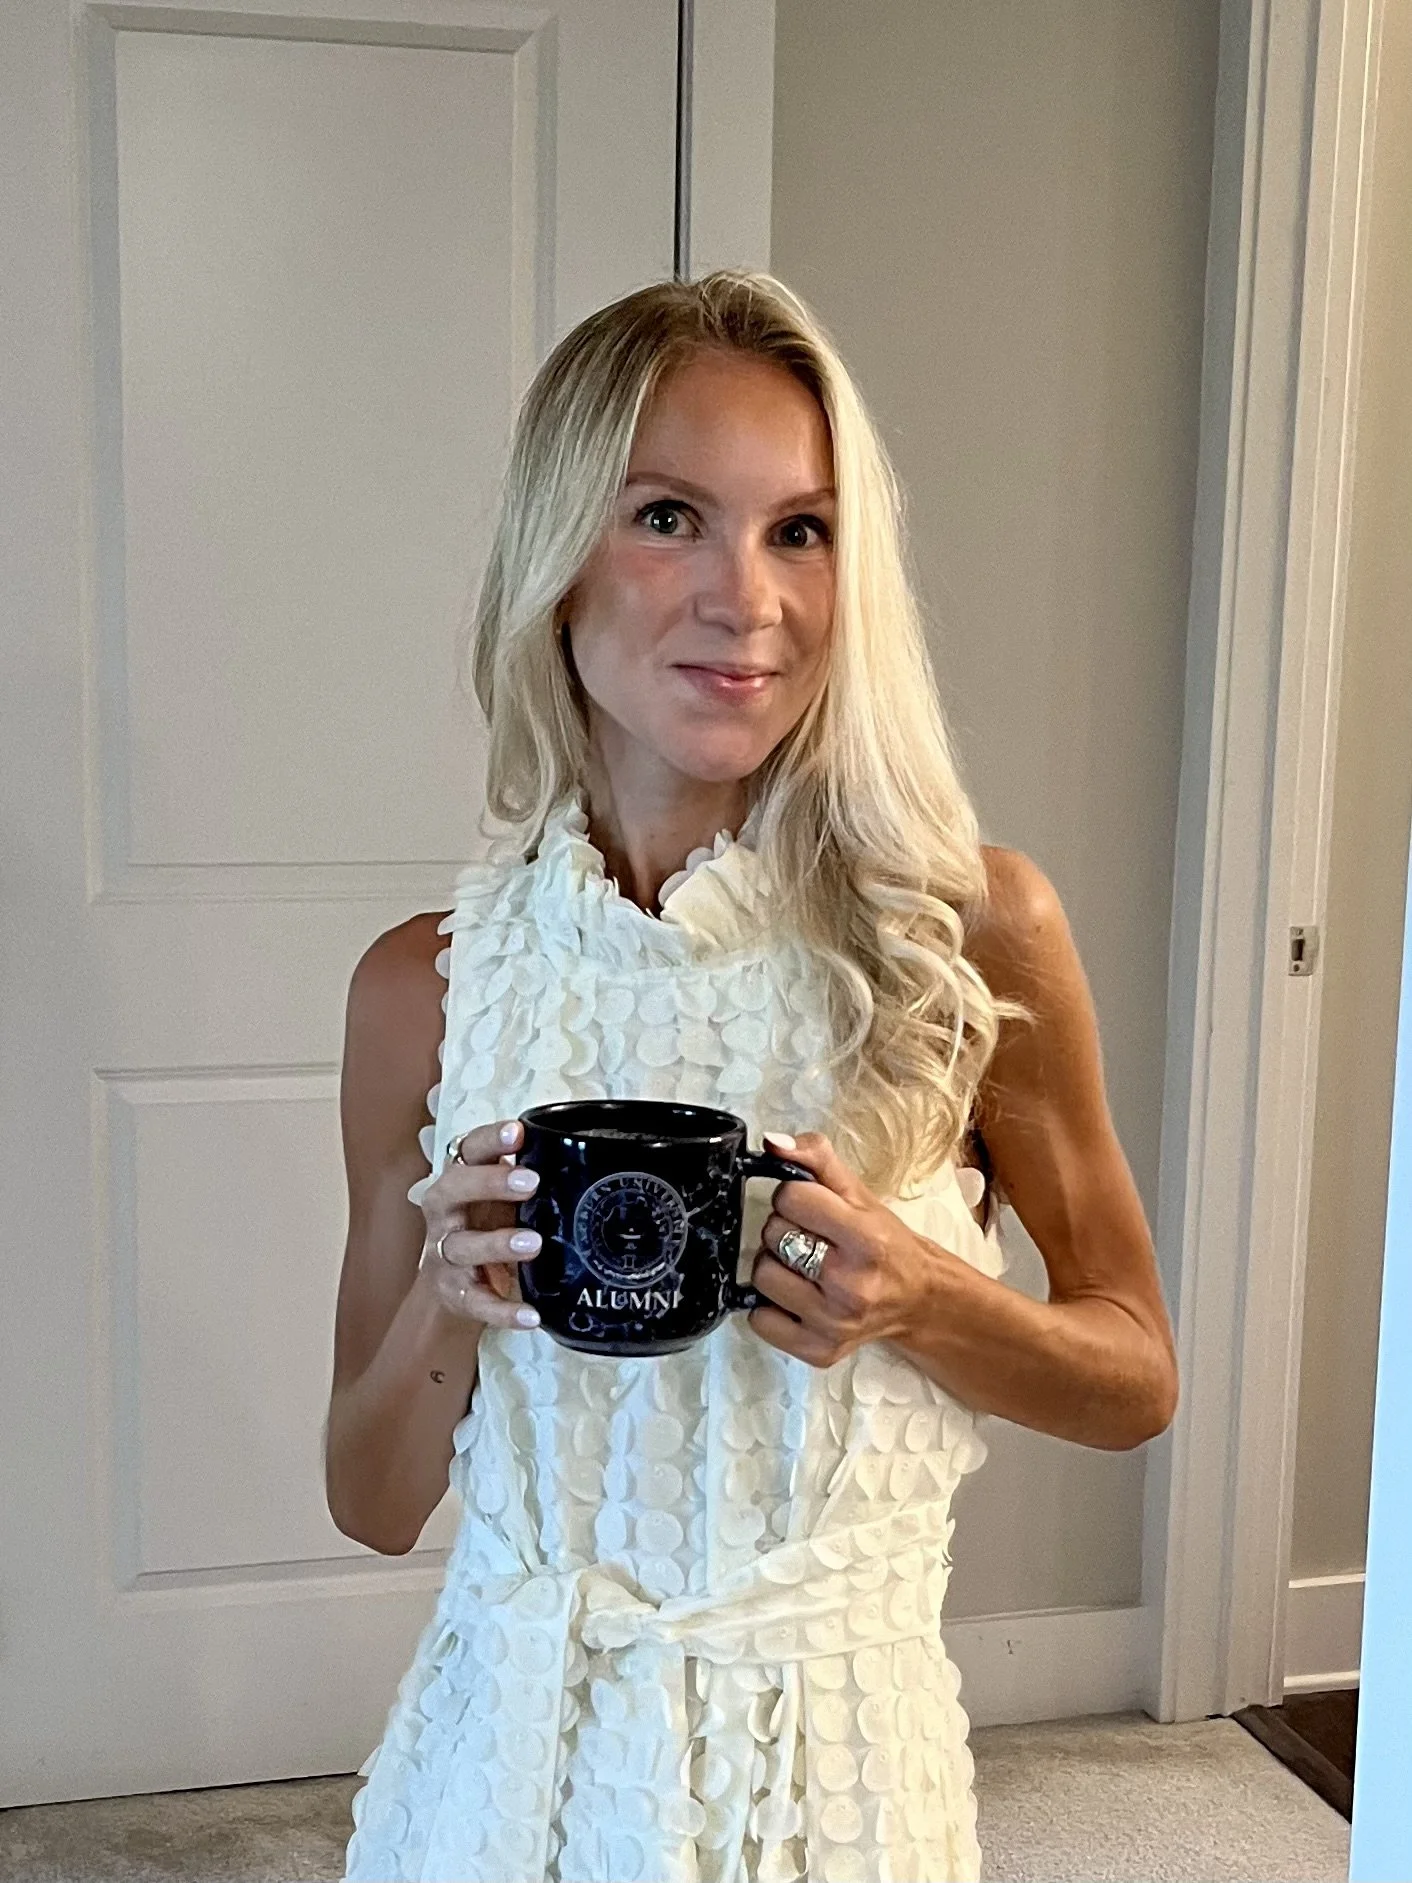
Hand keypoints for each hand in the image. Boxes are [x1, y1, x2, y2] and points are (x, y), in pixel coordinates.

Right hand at [418, 1119, 542, 1329]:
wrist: (452, 1285)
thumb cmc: (485, 1225)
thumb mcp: (499, 1196)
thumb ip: (523, 1175)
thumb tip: (582, 1152)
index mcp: (459, 1180)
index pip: (468, 1149)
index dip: (490, 1139)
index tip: (518, 1132)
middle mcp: (445, 1213)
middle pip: (454, 1189)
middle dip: (490, 1182)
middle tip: (530, 1182)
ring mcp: (447, 1254)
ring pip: (463, 1246)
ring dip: (497, 1243)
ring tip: (533, 1244)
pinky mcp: (456, 1294)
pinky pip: (478, 1303)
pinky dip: (503, 1311)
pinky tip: (531, 1315)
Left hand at [749, 1132, 940, 1367]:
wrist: (917, 1299)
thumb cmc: (885, 1242)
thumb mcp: (858, 1192)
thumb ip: (815, 1157)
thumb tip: (772, 1142)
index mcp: (866, 1238)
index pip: (792, 1197)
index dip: (794, 1196)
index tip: (810, 1207)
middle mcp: (852, 1284)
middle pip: (773, 1235)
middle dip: (784, 1228)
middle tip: (810, 1236)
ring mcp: (834, 1323)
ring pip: (762, 1275)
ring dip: (774, 1265)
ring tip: (801, 1266)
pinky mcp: (819, 1350)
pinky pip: (760, 1321)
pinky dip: (769, 1306)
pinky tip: (796, 1296)